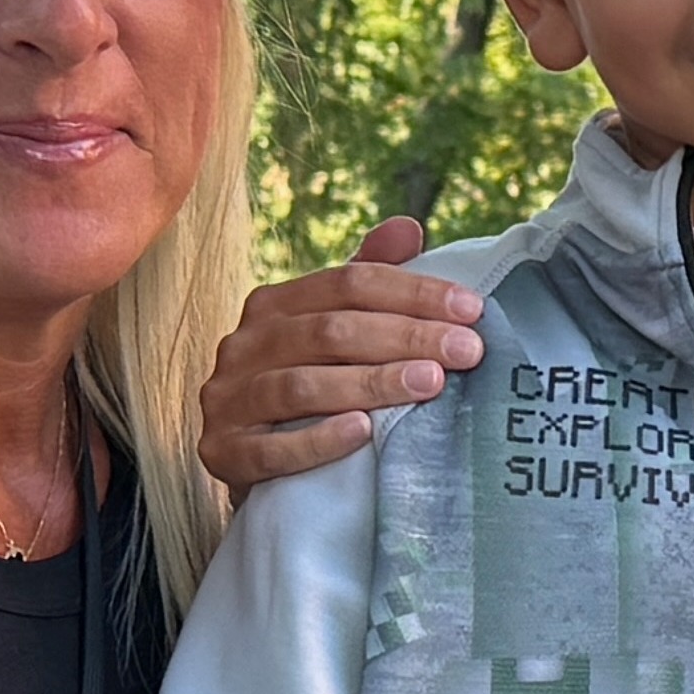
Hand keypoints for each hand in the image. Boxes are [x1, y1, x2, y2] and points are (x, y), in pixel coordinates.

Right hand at [196, 217, 487, 487]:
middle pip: (329, 331)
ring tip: (430, 383)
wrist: (249, 466)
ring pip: (300, 386)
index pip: (347, 284)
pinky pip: (271, 449)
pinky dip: (319, 440)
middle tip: (467, 350)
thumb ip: (364, 281)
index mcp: (272, 306)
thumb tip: (407, 227)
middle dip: (406, 337)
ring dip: (370, 383)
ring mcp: (227, 400)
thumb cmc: (305, 389)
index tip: (472, 310)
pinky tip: (364, 434)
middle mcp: (243, 345)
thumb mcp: (330, 331)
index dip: (413, 292)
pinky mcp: (222, 453)